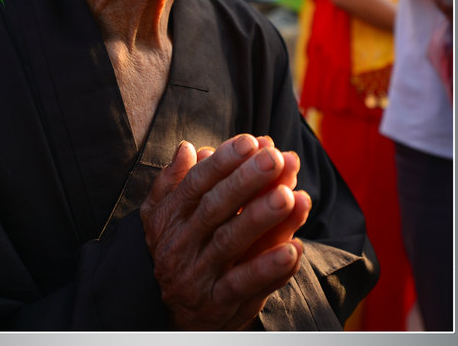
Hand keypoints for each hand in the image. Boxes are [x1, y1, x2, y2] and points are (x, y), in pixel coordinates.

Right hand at [140, 135, 308, 329]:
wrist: (168, 316)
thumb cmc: (174, 250)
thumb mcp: (162, 216)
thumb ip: (175, 182)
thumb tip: (187, 148)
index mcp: (170, 218)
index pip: (196, 184)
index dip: (224, 161)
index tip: (251, 141)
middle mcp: (181, 245)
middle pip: (215, 208)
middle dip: (247, 181)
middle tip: (275, 158)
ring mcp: (199, 275)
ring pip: (232, 243)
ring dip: (263, 219)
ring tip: (290, 196)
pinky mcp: (219, 305)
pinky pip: (246, 285)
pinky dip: (270, 268)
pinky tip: (295, 248)